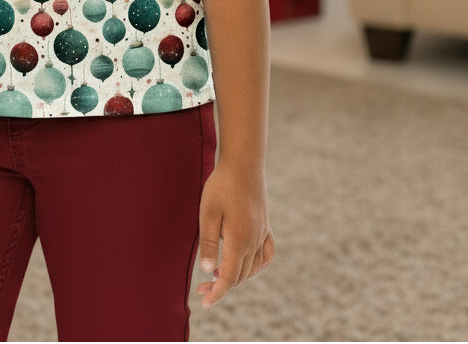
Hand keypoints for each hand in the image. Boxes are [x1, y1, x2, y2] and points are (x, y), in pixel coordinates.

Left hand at [195, 162, 274, 307]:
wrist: (243, 164)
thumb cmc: (221, 187)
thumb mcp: (207, 213)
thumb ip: (208, 242)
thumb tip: (207, 271)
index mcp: (239, 241)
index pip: (228, 278)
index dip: (216, 293)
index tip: (204, 303)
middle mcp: (254, 242)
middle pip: (239, 275)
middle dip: (221, 286)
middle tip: (201, 289)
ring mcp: (262, 234)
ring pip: (252, 268)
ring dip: (236, 277)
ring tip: (216, 277)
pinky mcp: (265, 225)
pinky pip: (267, 255)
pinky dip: (257, 266)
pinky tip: (247, 266)